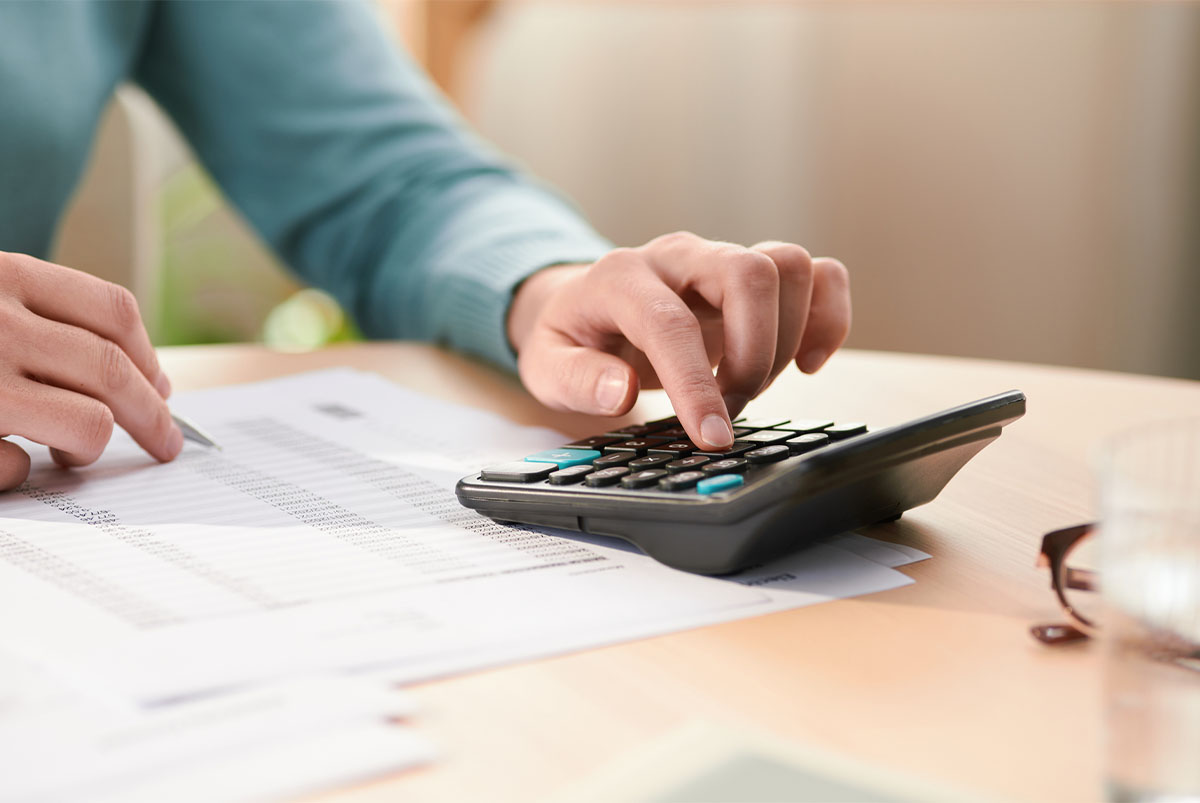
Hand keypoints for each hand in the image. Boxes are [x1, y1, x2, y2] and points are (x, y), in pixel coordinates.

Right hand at [0, 252, 181, 490]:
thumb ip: (40, 319)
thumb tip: (145, 380)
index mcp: (6, 277)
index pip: (113, 309)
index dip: (148, 356)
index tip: (164, 389)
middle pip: (113, 370)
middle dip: (151, 415)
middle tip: (165, 442)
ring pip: (89, 422)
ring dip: (90, 444)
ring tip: (70, 451)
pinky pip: (16, 467)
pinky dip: (20, 472)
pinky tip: (8, 463)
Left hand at [507, 231, 850, 449]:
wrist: (583, 307)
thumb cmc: (571, 340)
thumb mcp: (546, 369)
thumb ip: (578, 381)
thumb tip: (622, 390)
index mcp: (620, 277)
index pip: (670, 323)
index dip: (696, 384)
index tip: (711, 437)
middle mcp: (678, 257)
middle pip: (748, 273)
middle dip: (753, 355)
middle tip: (731, 408)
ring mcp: (721, 261)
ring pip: (790, 266)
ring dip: (787, 339)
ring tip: (752, 387)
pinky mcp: (755, 276)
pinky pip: (818, 274)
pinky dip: (829, 318)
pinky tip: (806, 362)